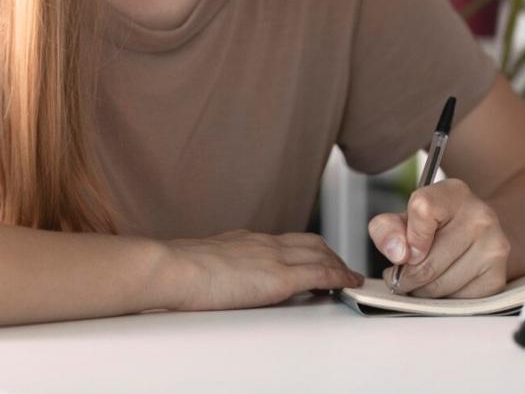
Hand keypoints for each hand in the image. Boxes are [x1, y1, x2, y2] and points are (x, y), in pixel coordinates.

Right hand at [164, 229, 364, 311]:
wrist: (173, 268)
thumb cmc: (177, 270)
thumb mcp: (203, 262)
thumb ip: (219, 266)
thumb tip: (214, 277)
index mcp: (246, 240)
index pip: (286, 240)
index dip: (306, 248)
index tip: (315, 256)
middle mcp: (264, 243)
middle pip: (310, 242)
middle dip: (329, 254)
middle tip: (341, 267)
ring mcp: (274, 257)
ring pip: (321, 253)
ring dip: (339, 265)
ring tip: (349, 277)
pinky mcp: (280, 277)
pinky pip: (321, 273)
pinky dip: (340, 277)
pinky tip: (350, 283)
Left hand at [368, 177, 509, 297]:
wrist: (477, 236)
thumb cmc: (436, 228)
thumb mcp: (406, 219)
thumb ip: (387, 229)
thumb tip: (398, 253)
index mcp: (454, 193)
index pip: (422, 210)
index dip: (407, 238)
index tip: (404, 252)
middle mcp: (480, 216)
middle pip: (426, 263)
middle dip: (406, 277)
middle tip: (402, 277)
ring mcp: (493, 247)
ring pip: (439, 286)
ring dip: (422, 291)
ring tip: (423, 281)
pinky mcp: (497, 277)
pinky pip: (456, 301)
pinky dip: (442, 300)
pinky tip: (443, 286)